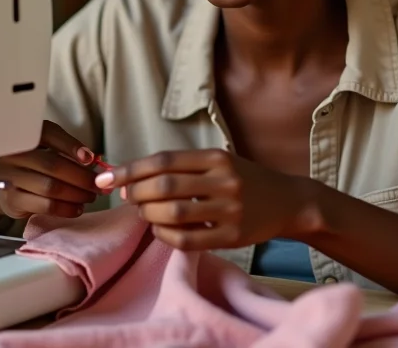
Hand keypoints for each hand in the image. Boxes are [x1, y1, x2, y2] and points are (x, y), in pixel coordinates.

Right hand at [0, 121, 100, 219]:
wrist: (3, 185)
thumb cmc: (32, 164)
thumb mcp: (47, 147)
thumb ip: (67, 148)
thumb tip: (92, 158)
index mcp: (26, 136)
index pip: (49, 134)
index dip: (71, 145)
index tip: (90, 158)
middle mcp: (15, 154)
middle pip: (53, 165)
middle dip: (81, 176)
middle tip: (98, 184)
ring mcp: (11, 178)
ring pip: (50, 187)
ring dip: (76, 194)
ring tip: (90, 196)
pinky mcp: (12, 200)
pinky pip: (44, 205)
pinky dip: (65, 208)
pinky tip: (77, 208)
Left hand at [94, 149, 310, 250]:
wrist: (288, 201)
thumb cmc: (245, 180)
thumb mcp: (220, 162)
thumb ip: (184, 168)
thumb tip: (135, 179)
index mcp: (216, 157)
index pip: (164, 160)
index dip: (132, 169)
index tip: (108, 177)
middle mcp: (223, 180)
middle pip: (165, 186)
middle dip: (135, 192)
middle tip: (125, 196)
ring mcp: (229, 209)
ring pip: (173, 213)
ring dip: (148, 214)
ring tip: (143, 212)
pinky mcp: (233, 236)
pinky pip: (188, 239)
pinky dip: (165, 235)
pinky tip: (160, 230)